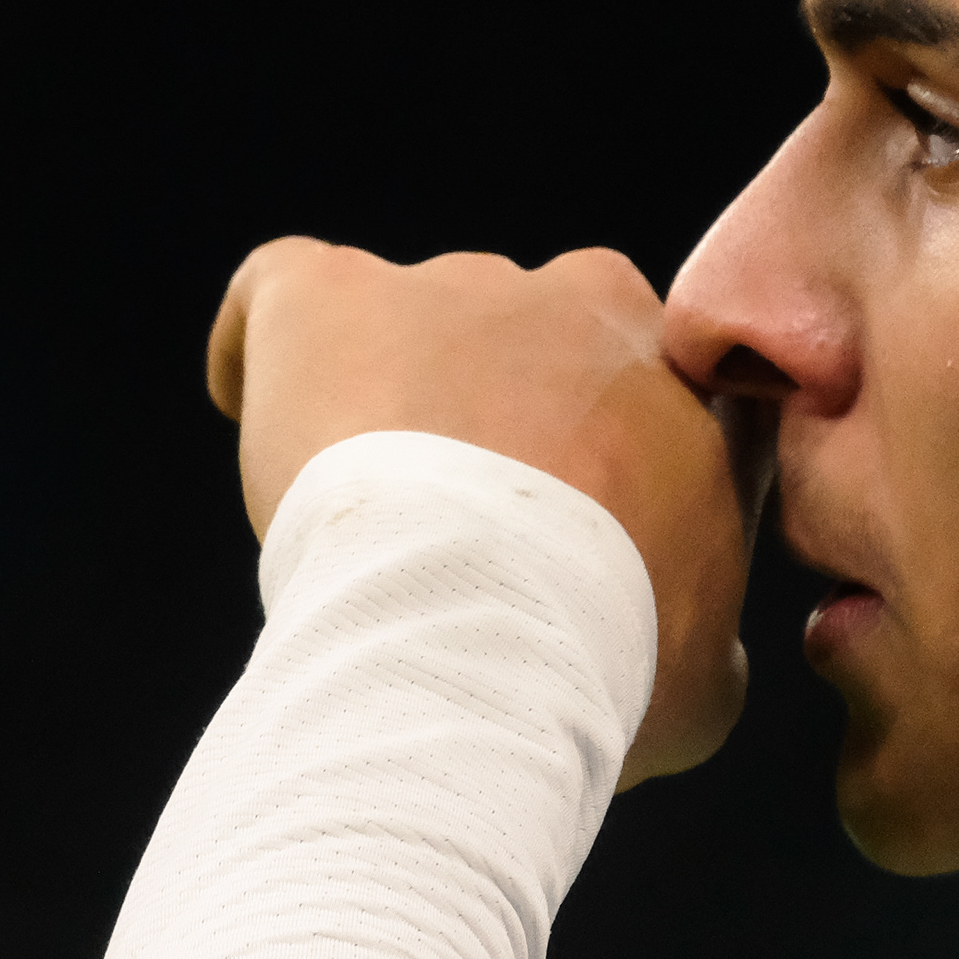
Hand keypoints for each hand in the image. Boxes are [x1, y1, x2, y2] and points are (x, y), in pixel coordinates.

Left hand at [206, 239, 760, 788]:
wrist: (490, 634)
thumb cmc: (611, 661)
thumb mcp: (706, 671)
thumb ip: (699, 620)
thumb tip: (684, 642)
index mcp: (680, 380)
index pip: (645, 396)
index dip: (599, 468)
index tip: (562, 541)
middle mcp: (578, 302)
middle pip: (529, 347)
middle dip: (494, 421)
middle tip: (456, 534)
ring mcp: (453, 288)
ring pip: (412, 327)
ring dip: (388, 400)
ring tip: (355, 515)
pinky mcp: (330, 298)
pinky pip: (283, 291)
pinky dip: (263, 350)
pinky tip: (252, 409)